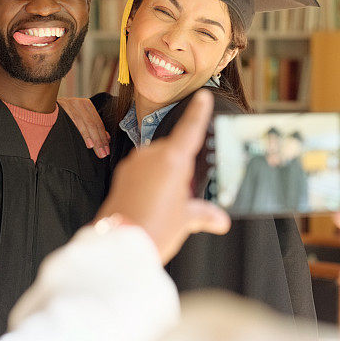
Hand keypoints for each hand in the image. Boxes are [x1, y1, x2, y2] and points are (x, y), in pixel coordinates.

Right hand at [58, 97, 109, 157]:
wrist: (42, 108)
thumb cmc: (62, 116)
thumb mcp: (80, 119)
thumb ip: (93, 127)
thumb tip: (107, 138)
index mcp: (86, 105)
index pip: (98, 123)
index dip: (104, 137)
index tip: (107, 149)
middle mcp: (79, 103)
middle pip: (93, 124)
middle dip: (100, 140)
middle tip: (103, 153)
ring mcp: (70, 105)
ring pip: (86, 124)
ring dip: (93, 139)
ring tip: (97, 150)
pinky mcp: (62, 109)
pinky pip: (75, 123)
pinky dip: (83, 134)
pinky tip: (88, 143)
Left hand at [95, 90, 230, 263]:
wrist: (120, 244)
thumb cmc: (155, 228)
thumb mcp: (185, 220)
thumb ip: (203, 214)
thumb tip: (219, 219)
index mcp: (172, 160)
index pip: (190, 129)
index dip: (199, 112)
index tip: (203, 96)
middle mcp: (151, 156)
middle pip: (174, 152)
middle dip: (182, 169)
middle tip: (186, 197)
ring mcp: (134, 164)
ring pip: (157, 161)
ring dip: (165, 175)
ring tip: (167, 205)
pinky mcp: (121, 175)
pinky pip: (142, 171)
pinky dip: (150, 181)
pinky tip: (152, 204)